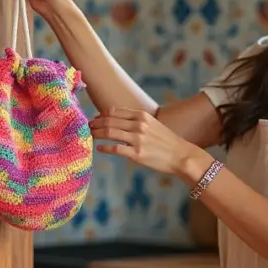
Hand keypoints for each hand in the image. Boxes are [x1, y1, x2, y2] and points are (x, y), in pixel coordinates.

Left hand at [90, 107, 209, 180]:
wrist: (180, 155)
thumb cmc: (166, 141)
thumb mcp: (152, 124)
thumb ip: (136, 121)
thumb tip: (117, 120)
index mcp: (141, 116)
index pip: (114, 111)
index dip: (101, 115)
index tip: (94, 119)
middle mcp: (138, 125)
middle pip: (109, 121)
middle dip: (95, 123)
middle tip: (87, 127)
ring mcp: (137, 139)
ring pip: (110, 133)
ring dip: (96, 133)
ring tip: (90, 135)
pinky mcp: (137, 154)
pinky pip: (115, 149)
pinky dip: (104, 148)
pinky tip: (99, 149)